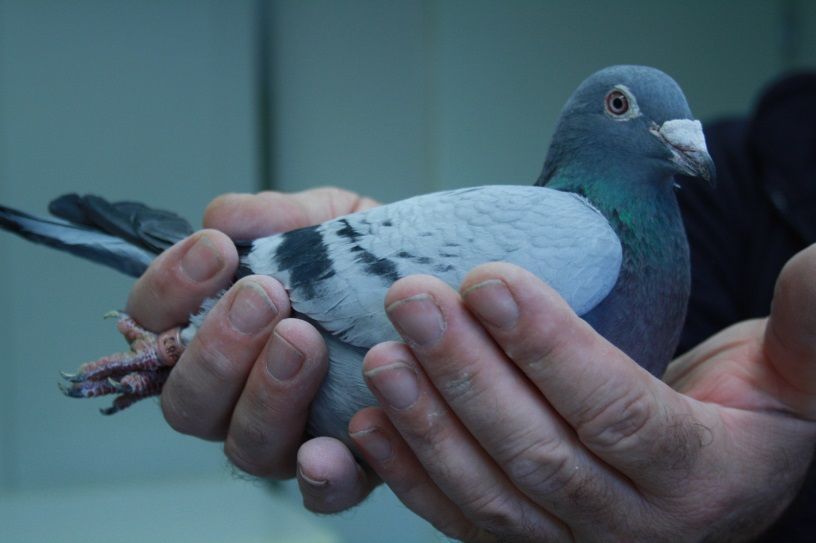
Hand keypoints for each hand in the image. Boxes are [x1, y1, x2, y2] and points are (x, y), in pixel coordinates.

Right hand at [125, 188, 379, 493]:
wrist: (444, 295)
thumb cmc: (371, 264)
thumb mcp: (332, 223)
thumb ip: (279, 219)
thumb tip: (222, 218)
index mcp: (219, 331)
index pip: (155, 323)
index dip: (169, 289)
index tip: (215, 249)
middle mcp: (238, 393)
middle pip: (186, 400)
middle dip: (218, 346)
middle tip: (264, 297)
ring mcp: (287, 436)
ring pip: (243, 445)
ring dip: (266, 393)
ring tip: (304, 340)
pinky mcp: (343, 469)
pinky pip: (319, 493)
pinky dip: (320, 475)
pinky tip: (329, 448)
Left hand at [344, 246, 815, 540]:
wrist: (713, 477)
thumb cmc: (748, 415)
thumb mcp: (793, 379)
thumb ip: (807, 332)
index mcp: (698, 479)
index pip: (617, 415)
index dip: (550, 350)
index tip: (489, 280)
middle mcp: (631, 529)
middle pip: (537, 453)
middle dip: (467, 374)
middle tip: (412, 299)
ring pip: (490, 494)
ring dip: (428, 422)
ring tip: (381, 354)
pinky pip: (462, 520)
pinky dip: (412, 474)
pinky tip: (369, 423)